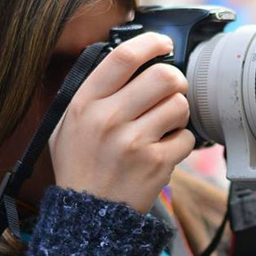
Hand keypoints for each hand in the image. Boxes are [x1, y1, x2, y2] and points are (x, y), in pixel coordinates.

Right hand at [49, 32, 194, 213]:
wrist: (88, 213)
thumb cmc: (81, 163)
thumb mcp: (69, 123)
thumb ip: (93, 91)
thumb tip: (127, 60)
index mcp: (86, 103)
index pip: (124, 57)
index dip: (151, 42)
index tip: (164, 43)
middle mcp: (109, 119)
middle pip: (164, 76)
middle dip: (175, 80)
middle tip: (171, 89)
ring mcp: (134, 142)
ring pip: (179, 104)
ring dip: (178, 112)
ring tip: (165, 124)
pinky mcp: (156, 163)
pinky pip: (187, 136)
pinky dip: (181, 140)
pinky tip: (165, 148)